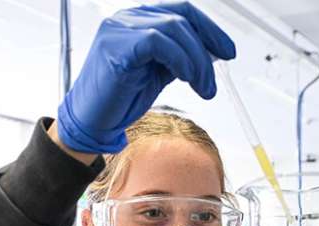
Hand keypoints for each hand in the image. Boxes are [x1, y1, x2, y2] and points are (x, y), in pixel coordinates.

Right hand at [56, 2, 235, 153]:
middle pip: (181, 18)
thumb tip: (211, 53)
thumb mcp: (158, 73)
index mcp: (138, 20)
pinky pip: (157, 42)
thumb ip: (180, 58)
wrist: (90, 121)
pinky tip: (185, 78)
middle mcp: (127, 18)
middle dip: (206, 51)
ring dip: (196, 61)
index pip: (182, 11)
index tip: (228, 51)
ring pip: (173, 28)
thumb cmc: (119, 99)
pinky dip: (178, 59)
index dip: (210, 30)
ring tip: (202, 87)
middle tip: (212, 83)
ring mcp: (119, 29)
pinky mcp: (116, 46)